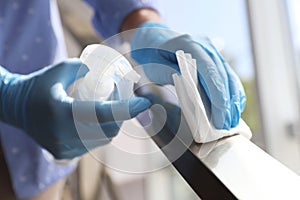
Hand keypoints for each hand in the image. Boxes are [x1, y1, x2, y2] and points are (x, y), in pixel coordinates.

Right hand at [0, 59, 149, 158]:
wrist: (18, 108)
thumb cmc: (41, 84)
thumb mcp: (63, 69)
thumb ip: (88, 68)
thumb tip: (115, 72)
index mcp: (61, 111)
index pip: (102, 114)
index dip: (126, 110)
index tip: (144, 102)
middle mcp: (62, 134)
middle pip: (108, 129)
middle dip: (122, 115)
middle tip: (124, 100)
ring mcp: (63, 147)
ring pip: (103, 139)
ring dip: (113, 124)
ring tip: (109, 107)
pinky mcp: (64, 154)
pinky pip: (94, 144)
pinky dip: (102, 132)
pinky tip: (98, 120)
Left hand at [130, 22, 244, 129]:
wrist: (152, 37)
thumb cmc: (149, 52)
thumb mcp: (154, 66)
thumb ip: (172, 77)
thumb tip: (194, 94)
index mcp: (189, 44)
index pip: (210, 71)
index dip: (218, 94)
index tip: (221, 114)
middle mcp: (205, 46)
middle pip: (223, 76)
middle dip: (227, 102)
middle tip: (227, 124)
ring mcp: (211, 51)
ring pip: (229, 76)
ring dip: (232, 99)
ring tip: (232, 120)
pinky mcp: (212, 58)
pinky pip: (226, 75)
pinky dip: (230, 92)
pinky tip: (233, 107)